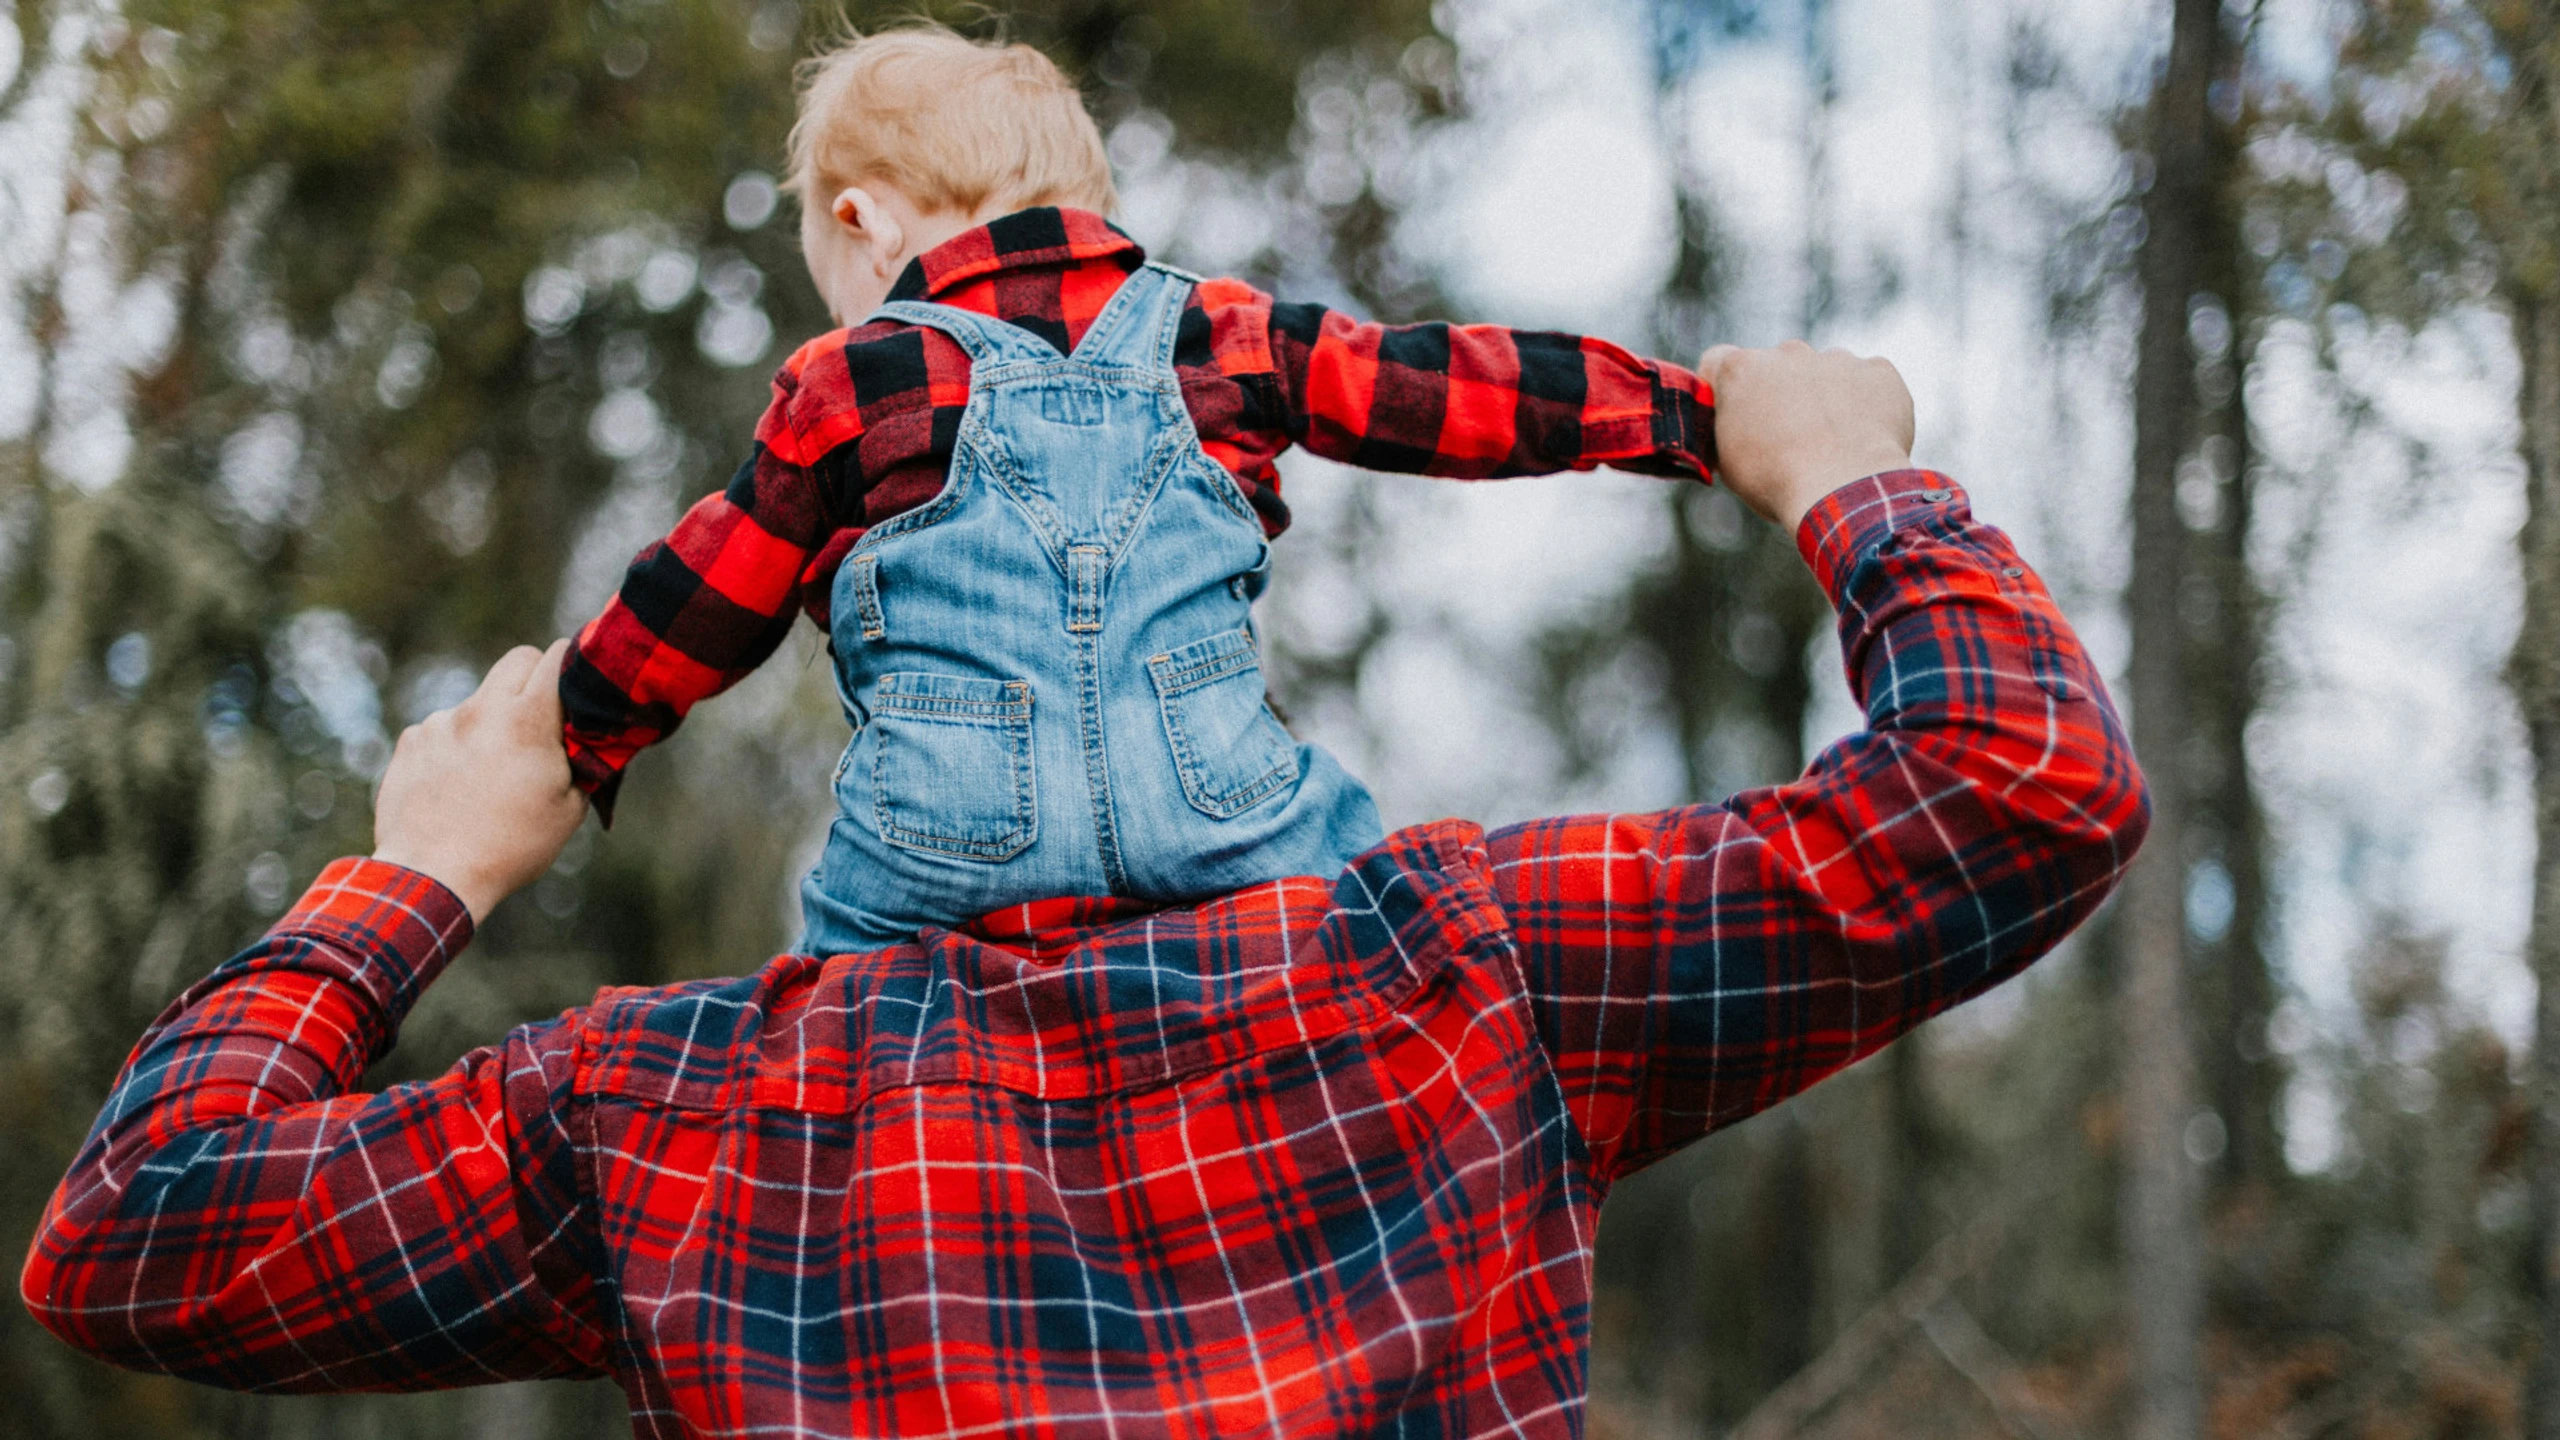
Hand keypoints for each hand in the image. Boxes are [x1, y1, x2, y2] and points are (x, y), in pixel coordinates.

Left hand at [372, 640, 588, 923]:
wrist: (434, 875)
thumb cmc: (511, 846)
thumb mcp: (569, 808)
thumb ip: (581, 760)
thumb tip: (588, 737)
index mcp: (527, 721)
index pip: (556, 657)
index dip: (573, 666)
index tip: (577, 685)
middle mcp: (480, 710)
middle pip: (516, 661)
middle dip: (534, 680)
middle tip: (540, 720)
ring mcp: (439, 723)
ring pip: (479, 701)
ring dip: (491, 723)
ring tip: (490, 775)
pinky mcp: (410, 741)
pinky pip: (442, 728)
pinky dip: (455, 747)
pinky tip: (457, 785)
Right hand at [1697, 341, 1915, 531]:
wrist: (1842, 490)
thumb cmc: (1777, 481)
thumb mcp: (1729, 461)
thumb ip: (1728, 427)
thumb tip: (1737, 426)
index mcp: (1741, 368)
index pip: (1719, 360)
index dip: (1724, 387)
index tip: (1733, 411)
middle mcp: (1788, 352)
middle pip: (1777, 364)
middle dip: (1780, 390)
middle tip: (1788, 435)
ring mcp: (1837, 358)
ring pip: (1825, 371)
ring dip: (1824, 395)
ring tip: (1831, 442)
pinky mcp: (1878, 371)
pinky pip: (1868, 381)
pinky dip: (1866, 403)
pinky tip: (1862, 436)